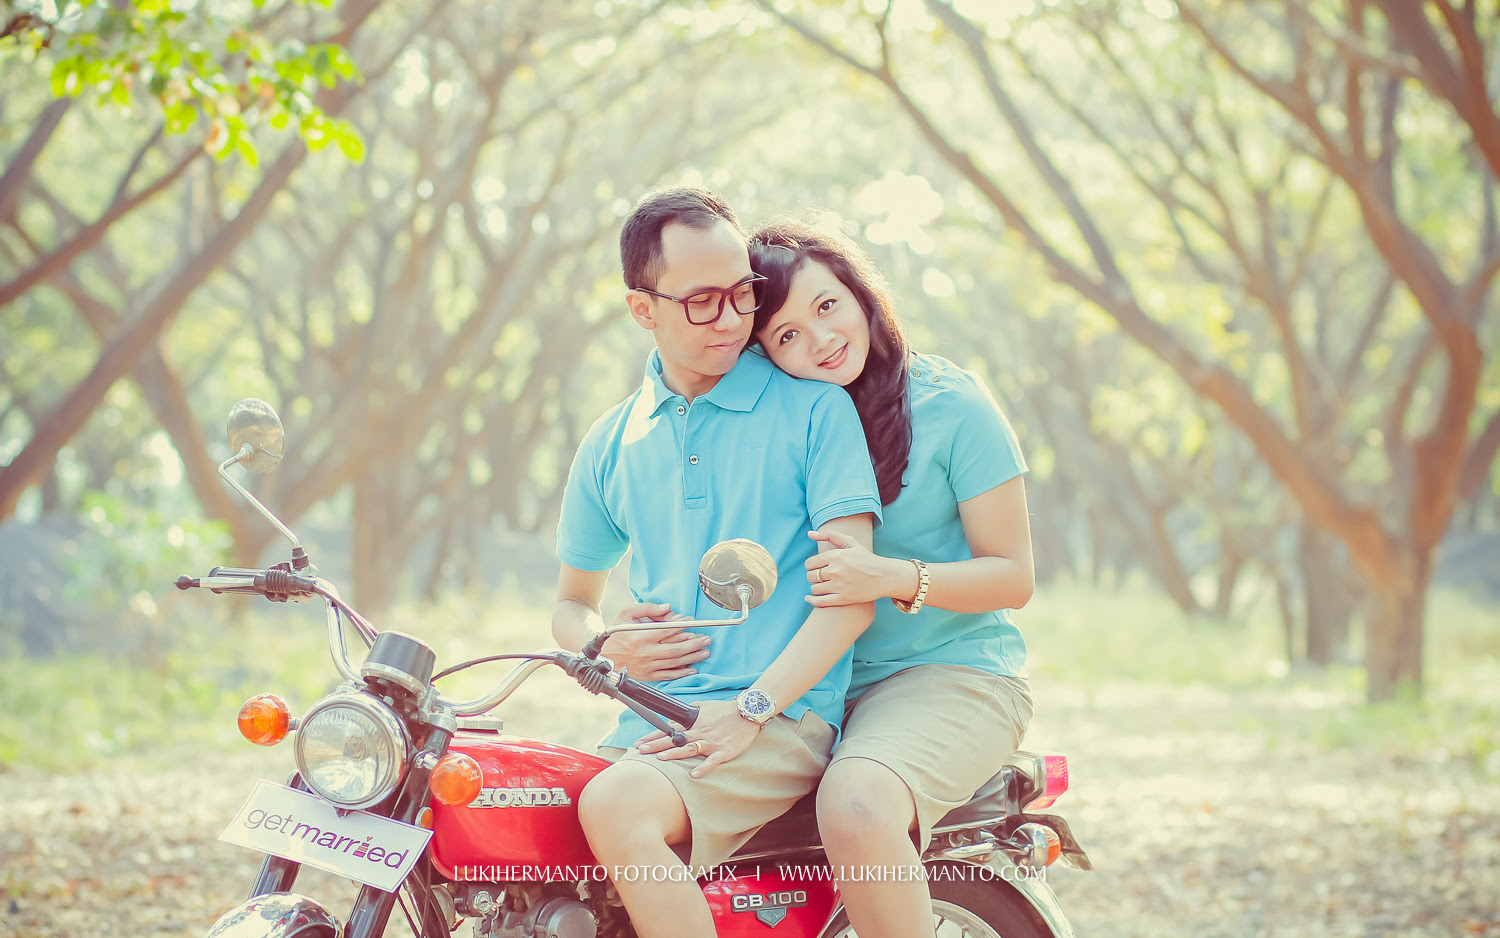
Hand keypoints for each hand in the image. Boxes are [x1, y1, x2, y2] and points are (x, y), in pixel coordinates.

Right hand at [600, 604, 710, 680]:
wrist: (603, 656)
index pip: (665, 631)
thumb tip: (667, 608)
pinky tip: (692, 668)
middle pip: (674, 649)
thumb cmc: (616, 633)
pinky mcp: (648, 675)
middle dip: (693, 644)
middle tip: (706, 639)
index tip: (692, 622)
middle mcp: (645, 653)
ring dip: (691, 657)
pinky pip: (667, 675)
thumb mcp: (626, 614)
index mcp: (639, 637)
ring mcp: (647, 666)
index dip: (681, 626)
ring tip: (705, 652)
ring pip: (674, 662)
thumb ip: (647, 608)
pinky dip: (681, 673)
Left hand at [633, 699, 761, 777]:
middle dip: (656, 745)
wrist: (747, 712)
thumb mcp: (704, 707)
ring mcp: (711, 743)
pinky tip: (694, 775)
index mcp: (694, 723)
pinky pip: (712, 761)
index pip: (669, 730)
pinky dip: (703, 767)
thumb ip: (690, 714)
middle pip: (674, 740)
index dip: (653, 736)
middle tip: (640, 751)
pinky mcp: (723, 751)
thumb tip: (674, 719)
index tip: (638, 743)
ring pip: (689, 749)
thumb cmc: (725, 710)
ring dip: (674, 754)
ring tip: (660, 759)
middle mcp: (700, 733)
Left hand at [804, 530, 910, 606]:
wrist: (884, 576)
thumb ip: (829, 535)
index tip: (816, 567)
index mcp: (836, 556)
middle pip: (811, 576)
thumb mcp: (850, 542)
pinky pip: (820, 602)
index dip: (810, 566)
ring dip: (815, 587)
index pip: (810, 563)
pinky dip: (812, 600)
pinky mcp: (844, 599)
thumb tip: (809, 534)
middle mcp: (836, 570)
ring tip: (822, 585)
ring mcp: (840, 586)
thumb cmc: (865, 558)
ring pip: (815, 588)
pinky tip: (809, 598)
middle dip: (813, 576)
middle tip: (820, 576)